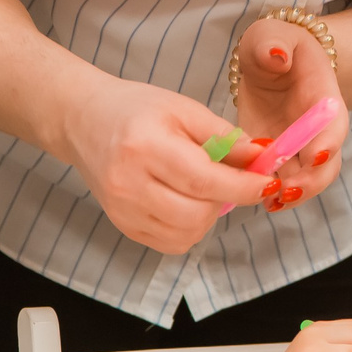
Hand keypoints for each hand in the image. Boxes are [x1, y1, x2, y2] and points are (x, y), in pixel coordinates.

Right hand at [62, 78, 262, 254]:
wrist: (84, 121)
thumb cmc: (135, 110)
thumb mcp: (183, 109)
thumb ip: (224, 136)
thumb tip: (262, 158)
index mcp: (145, 147)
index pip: (204, 180)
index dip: (243, 186)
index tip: (268, 182)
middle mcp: (129, 184)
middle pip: (196, 214)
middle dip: (225, 200)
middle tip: (228, 179)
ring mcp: (123, 210)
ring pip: (187, 234)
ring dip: (208, 216)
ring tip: (202, 188)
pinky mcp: (123, 226)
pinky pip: (172, 243)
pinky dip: (189, 228)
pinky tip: (185, 202)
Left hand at [232, 18, 349, 205]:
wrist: (272, 61)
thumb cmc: (274, 45)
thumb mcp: (270, 33)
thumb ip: (272, 42)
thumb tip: (276, 57)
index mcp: (322, 95)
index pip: (332, 122)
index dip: (327, 141)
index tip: (316, 156)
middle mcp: (317, 127)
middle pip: (326, 161)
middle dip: (311, 180)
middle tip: (287, 191)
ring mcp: (301, 146)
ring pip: (308, 179)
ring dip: (294, 194)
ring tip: (272, 203)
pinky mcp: (281, 158)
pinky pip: (285, 182)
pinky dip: (275, 194)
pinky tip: (261, 202)